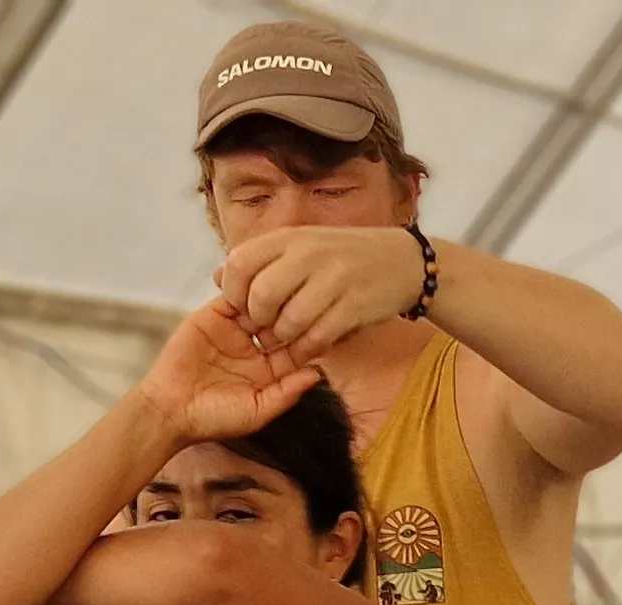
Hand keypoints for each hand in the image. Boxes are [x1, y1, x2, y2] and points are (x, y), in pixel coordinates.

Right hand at [135, 299, 328, 444]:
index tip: (321, 326)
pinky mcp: (212, 316)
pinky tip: (254, 289)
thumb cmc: (214, 419)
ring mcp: (235, 330)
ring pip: (261, 304)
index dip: (310, 336)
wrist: (171, 410)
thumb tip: (318, 373)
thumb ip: (287, 393)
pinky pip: (232, 296)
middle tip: (302, 302)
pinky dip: (243, 289)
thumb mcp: (257, 411)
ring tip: (279, 294)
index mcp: (271, 370)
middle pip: (283, 321)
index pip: (299, 346)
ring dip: (271, 298)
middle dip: (293, 312)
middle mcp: (256, 347)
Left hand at [217, 225, 428, 363]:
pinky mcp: (355, 305)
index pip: (240, 262)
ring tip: (288, 340)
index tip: (242, 306)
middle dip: (259, 320)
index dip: (233, 291)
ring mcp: (334, 279)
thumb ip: (261, 261)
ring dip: (284, 339)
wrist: (402, 262)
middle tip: (266, 328)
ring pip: (290, 321)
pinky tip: (308, 349)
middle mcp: (309, 254)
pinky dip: (308, 349)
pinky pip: (319, 336)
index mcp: (290, 238)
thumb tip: (219, 277)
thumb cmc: (344, 258)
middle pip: (262, 294)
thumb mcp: (301, 247)